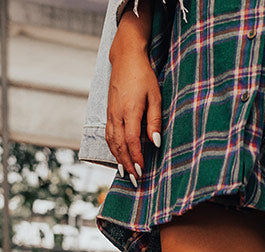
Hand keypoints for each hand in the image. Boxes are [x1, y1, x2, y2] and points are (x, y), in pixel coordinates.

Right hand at [106, 29, 160, 184]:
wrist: (125, 58)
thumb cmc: (144, 76)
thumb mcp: (155, 96)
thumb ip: (154, 120)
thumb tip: (155, 143)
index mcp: (130, 110)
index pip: (131, 140)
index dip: (136, 157)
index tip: (142, 171)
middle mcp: (117, 114)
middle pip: (120, 146)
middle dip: (128, 165)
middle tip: (136, 181)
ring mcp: (110, 114)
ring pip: (112, 142)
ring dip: (119, 160)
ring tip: (127, 174)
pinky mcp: (108, 113)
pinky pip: (108, 136)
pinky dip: (113, 150)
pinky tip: (119, 158)